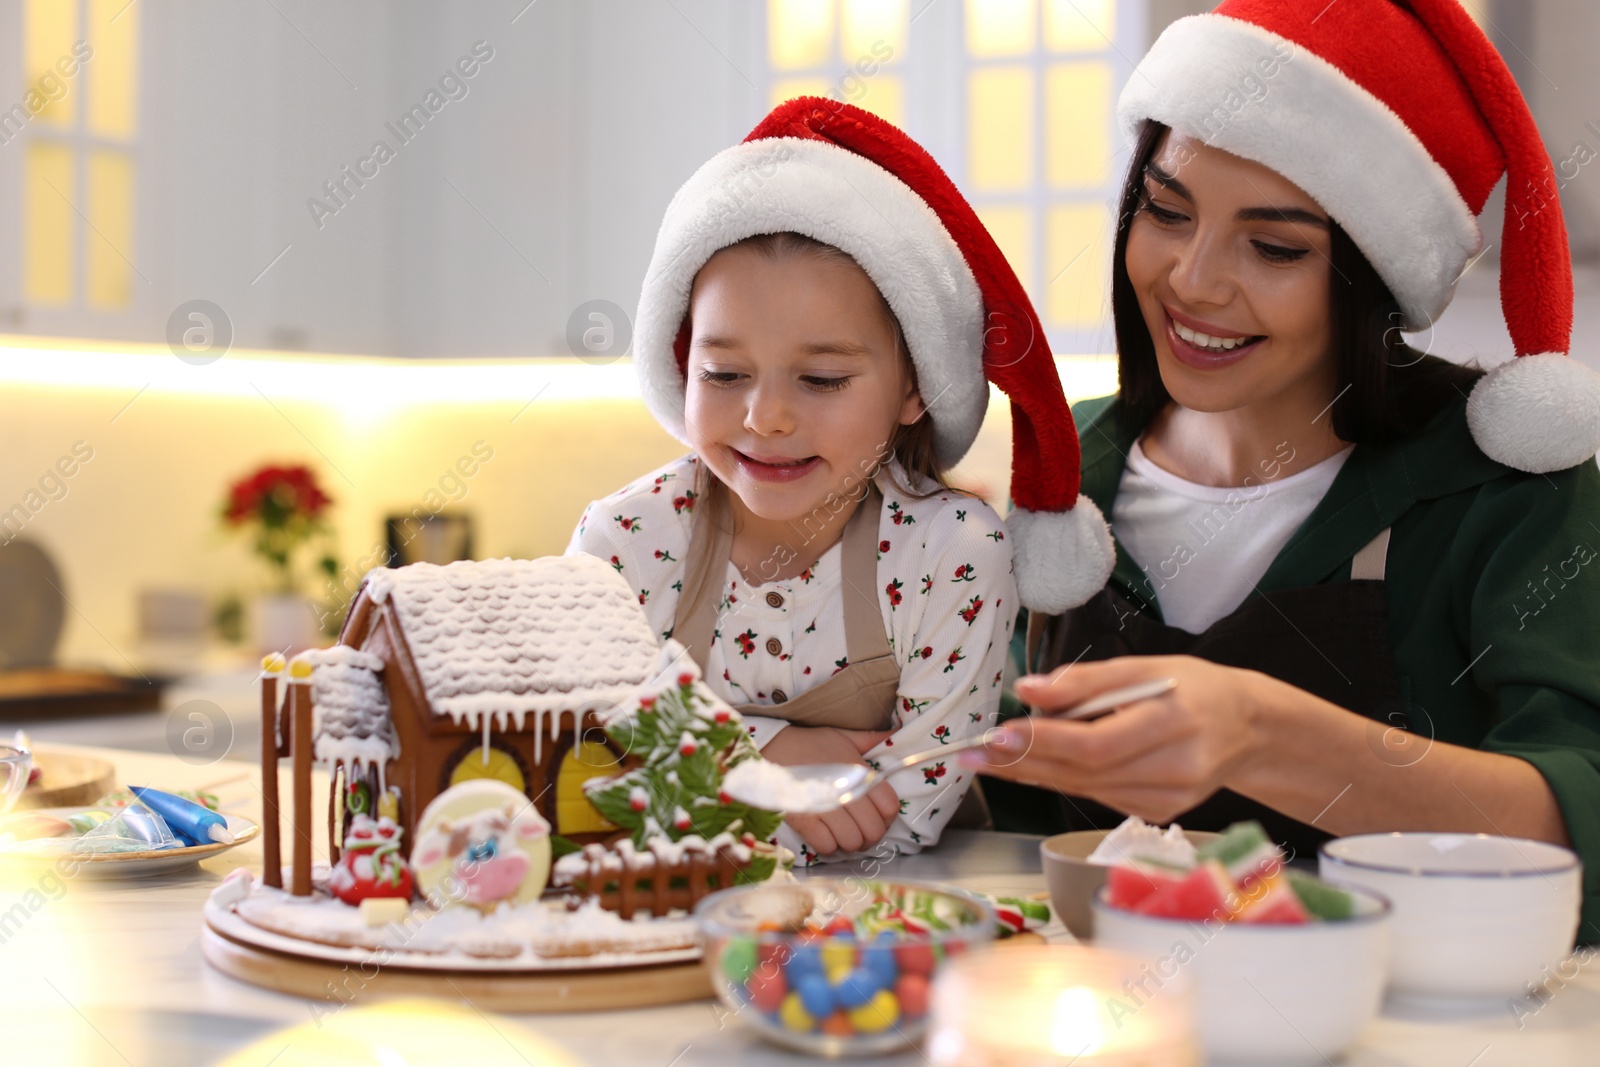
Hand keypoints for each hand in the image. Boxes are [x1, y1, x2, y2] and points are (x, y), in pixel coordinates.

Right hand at [758, 725, 898, 854]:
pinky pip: (826, 846)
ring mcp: (824, 807)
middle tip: (861, 831)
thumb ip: (871, 738)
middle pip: (873, 830)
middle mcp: (845, 791)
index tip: (879, 817)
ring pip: (852, 842)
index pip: (889, 806)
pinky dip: (829, 846)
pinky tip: (826, 837)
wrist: (773, 746)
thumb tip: (895, 732)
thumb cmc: (811, 743)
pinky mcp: (804, 819)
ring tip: (844, 835)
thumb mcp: (844, 736)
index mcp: (860, 772)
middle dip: (870, 835)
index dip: (888, 817)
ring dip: (850, 843)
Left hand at [961, 655, 1276, 823]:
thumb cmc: (1195, 688)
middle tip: (970, 753)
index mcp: (1175, 722)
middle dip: (1021, 761)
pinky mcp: (1155, 812)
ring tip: (986, 760)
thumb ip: (1087, 681)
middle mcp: (1174, 768)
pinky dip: (1061, 779)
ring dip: (1031, 774)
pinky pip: (1096, 794)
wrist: (1247, 729)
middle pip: (1083, 771)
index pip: (1098, 743)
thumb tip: (1028, 690)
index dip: (1045, 742)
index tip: (999, 734)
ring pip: (1084, 787)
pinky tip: (1031, 767)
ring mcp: (1166, 798)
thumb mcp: (1146, 667)